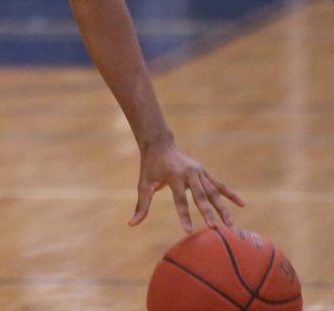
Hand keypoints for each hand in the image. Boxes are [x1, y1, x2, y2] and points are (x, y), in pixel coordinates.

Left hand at [129, 138, 244, 231]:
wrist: (160, 143)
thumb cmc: (150, 166)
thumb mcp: (144, 184)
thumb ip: (142, 205)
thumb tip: (132, 224)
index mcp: (174, 176)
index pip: (180, 199)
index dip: (184, 215)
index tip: (188, 231)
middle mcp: (189, 174)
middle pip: (200, 196)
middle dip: (207, 212)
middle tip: (214, 228)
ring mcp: (199, 172)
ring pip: (213, 192)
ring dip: (223, 207)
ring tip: (230, 224)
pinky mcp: (204, 172)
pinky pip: (219, 184)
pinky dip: (231, 194)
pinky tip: (243, 204)